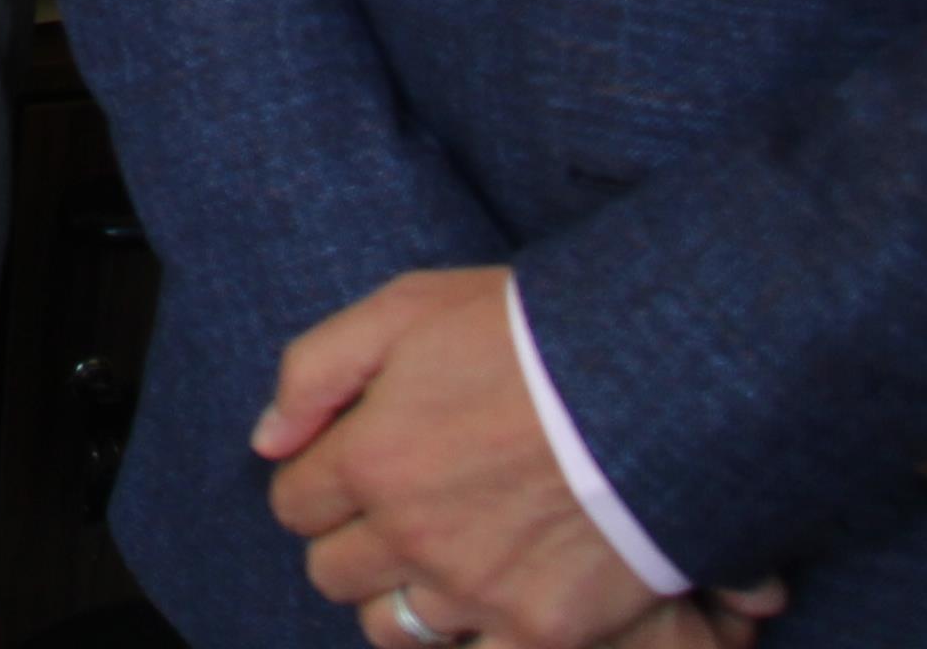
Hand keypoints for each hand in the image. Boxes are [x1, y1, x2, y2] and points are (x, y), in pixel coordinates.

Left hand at [262, 268, 783, 648]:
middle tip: (395, 512)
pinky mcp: (544, 630)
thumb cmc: (531, 336)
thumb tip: (267, 440)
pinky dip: (473, 635)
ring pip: (391, 626)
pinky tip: (493, 596)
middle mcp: (412, 535)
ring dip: (404, 594)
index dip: (316, 483)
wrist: (660, 384)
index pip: (294, 503)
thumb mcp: (405, 309)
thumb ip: (316, 371)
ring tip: (442, 556)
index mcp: (371, 458)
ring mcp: (478, 590)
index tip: (348, 469)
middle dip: (351, 540)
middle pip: (333, 572)